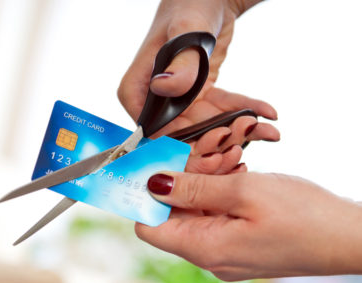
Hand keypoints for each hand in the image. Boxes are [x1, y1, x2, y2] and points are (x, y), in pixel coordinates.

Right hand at [118, 0, 278, 171]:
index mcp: (137, 88)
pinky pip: (222, 111)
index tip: (212, 146)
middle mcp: (154, 100)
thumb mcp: (187, 31)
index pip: (152, 130)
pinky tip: (268, 113)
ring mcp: (177, 101)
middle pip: (181, 135)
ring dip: (236, 130)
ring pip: (205, 128)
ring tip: (266, 128)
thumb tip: (164, 87)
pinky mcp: (199, 96)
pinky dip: (245, 113)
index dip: (180, 144)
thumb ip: (180, 62)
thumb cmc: (190, 5)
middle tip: (247, 133)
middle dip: (215, 140)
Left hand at [136, 171, 361, 280]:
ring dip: (201, 184)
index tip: (152, 166)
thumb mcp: (244, 192)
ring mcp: (225, 252)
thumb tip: (153, 184)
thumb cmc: (305, 216)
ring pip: (194, 214)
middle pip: (171, 217)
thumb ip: (194, 189)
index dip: (144, 197)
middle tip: (198, 154)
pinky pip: (215, 217)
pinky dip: (218, 194)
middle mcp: (210, 256)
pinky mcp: (240, 244)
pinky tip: (235, 174)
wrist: (350, 237)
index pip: (149, 227)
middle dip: (178, 183)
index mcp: (205, 249)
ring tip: (224, 161)